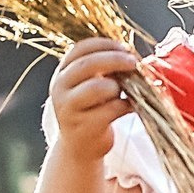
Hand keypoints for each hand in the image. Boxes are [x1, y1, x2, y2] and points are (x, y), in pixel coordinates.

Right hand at [47, 37, 139, 160]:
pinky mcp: (83, 128)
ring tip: (124, 93)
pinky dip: (125, 105)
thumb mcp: (90, 84)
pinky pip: (110, 110)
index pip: (80, 49)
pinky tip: (130, 107)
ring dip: (117, 86)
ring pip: (97, 87)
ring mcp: (69, 109)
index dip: (105, 44)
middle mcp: (60, 88)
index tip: (124, 47)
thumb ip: (104, 68)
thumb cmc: (91, 110)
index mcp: (63, 72)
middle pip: (88, 64)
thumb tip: (130, 54)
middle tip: (133, 63)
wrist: (80, 147)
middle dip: (115, 60)